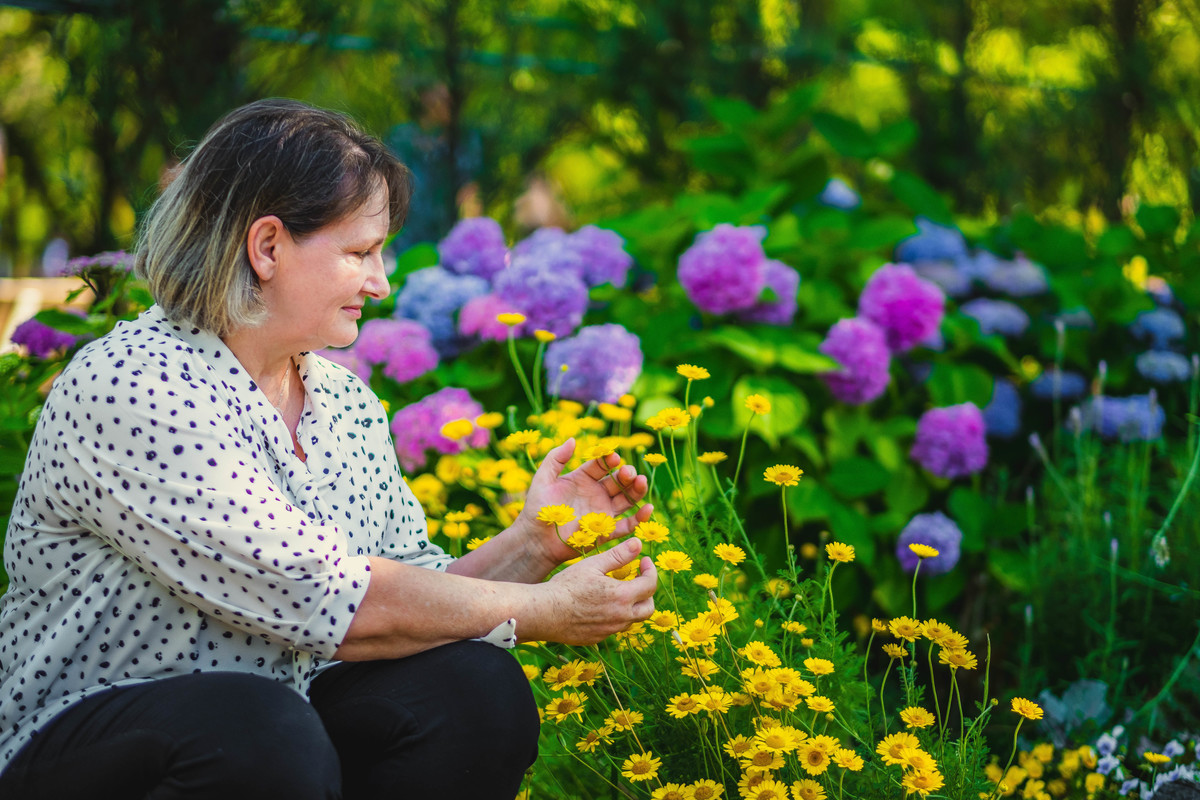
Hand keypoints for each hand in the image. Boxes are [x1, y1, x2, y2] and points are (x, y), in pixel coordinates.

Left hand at [516, 438, 652, 570]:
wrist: (536, 540)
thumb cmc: (538, 510)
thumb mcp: (543, 480)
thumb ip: (556, 459)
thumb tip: (572, 439)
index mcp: (583, 478)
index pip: (601, 465)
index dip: (608, 460)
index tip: (612, 457)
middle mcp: (597, 493)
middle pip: (618, 480)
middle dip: (627, 474)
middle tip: (629, 472)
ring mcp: (603, 512)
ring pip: (627, 499)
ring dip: (637, 490)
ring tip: (642, 482)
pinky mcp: (606, 532)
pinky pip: (627, 525)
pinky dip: (639, 518)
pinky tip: (648, 509)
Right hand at [535, 538, 656, 644]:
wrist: (544, 612)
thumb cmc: (567, 585)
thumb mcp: (593, 565)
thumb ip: (619, 555)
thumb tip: (638, 543)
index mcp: (622, 596)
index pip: (650, 585)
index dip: (650, 571)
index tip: (644, 561)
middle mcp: (621, 617)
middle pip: (648, 608)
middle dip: (648, 592)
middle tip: (637, 579)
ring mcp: (610, 630)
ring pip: (632, 619)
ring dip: (632, 605)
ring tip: (618, 591)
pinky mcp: (598, 638)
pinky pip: (614, 627)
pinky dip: (615, 616)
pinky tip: (600, 605)